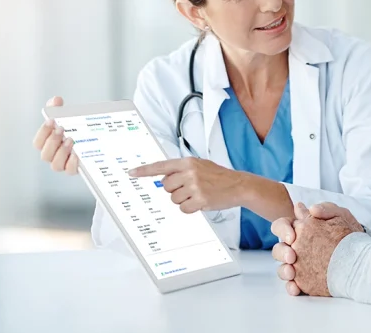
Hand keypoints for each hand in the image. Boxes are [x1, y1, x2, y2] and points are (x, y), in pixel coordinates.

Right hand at [31, 96, 78, 174]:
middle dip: (52, 141)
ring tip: (71, 140)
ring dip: (61, 152)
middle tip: (61, 129)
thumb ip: (58, 108)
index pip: (38, 142)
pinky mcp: (74, 169)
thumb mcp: (66, 117)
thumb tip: (56, 100)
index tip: (51, 121)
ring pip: (55, 165)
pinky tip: (77, 154)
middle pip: (45, 154)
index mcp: (47, 144)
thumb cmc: (73, 129)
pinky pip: (70, 171)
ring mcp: (63, 164)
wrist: (93, 140)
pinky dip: (72, 163)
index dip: (42, 132)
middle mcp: (53, 156)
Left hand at [128, 157, 243, 213]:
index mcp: (188, 162)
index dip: (144, 170)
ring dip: (183, 200)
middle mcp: (190, 172)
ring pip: (174, 199)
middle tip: (189, 189)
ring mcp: (195, 186)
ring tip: (198, 194)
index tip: (132, 173)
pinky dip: (190, 208)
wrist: (239, 185)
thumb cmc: (219, 176)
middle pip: (166, 186)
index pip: (161, 166)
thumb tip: (164, 179)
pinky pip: (183, 209)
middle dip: (175, 190)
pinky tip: (201, 202)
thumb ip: (182, 170)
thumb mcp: (200, 165)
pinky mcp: (200, 200)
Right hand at [271, 202, 362, 296]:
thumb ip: (327, 209)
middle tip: (292, 257)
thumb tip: (311, 209)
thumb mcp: (341, 216)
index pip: (281, 226)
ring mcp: (300, 265)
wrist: (363, 256)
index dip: (282, 230)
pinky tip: (296, 288)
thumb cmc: (348, 233)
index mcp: (300, 229)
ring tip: (292, 273)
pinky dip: (291, 287)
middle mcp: (297, 247)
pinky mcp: (305, 281)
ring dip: (283, 271)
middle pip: (278, 249)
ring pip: (282, 268)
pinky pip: (292, 285)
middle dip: (281, 252)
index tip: (292, 236)